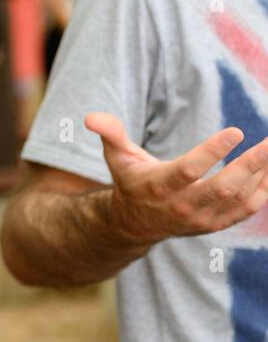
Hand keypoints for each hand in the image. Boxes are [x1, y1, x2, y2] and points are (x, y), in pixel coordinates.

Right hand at [86, 112, 267, 242]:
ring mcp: (201, 218)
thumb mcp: (117, 156)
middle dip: (250, 165)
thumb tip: (90, 117)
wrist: (135, 223)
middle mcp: (181, 206)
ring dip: (261, 175)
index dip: (212, 152)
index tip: (235, 132)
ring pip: (239, 199)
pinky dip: (263, 191)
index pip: (188, 171)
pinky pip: (246, 210)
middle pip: (222, 188)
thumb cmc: (130, 180)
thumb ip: (110, 134)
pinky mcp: (215, 224)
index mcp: (157, 186)